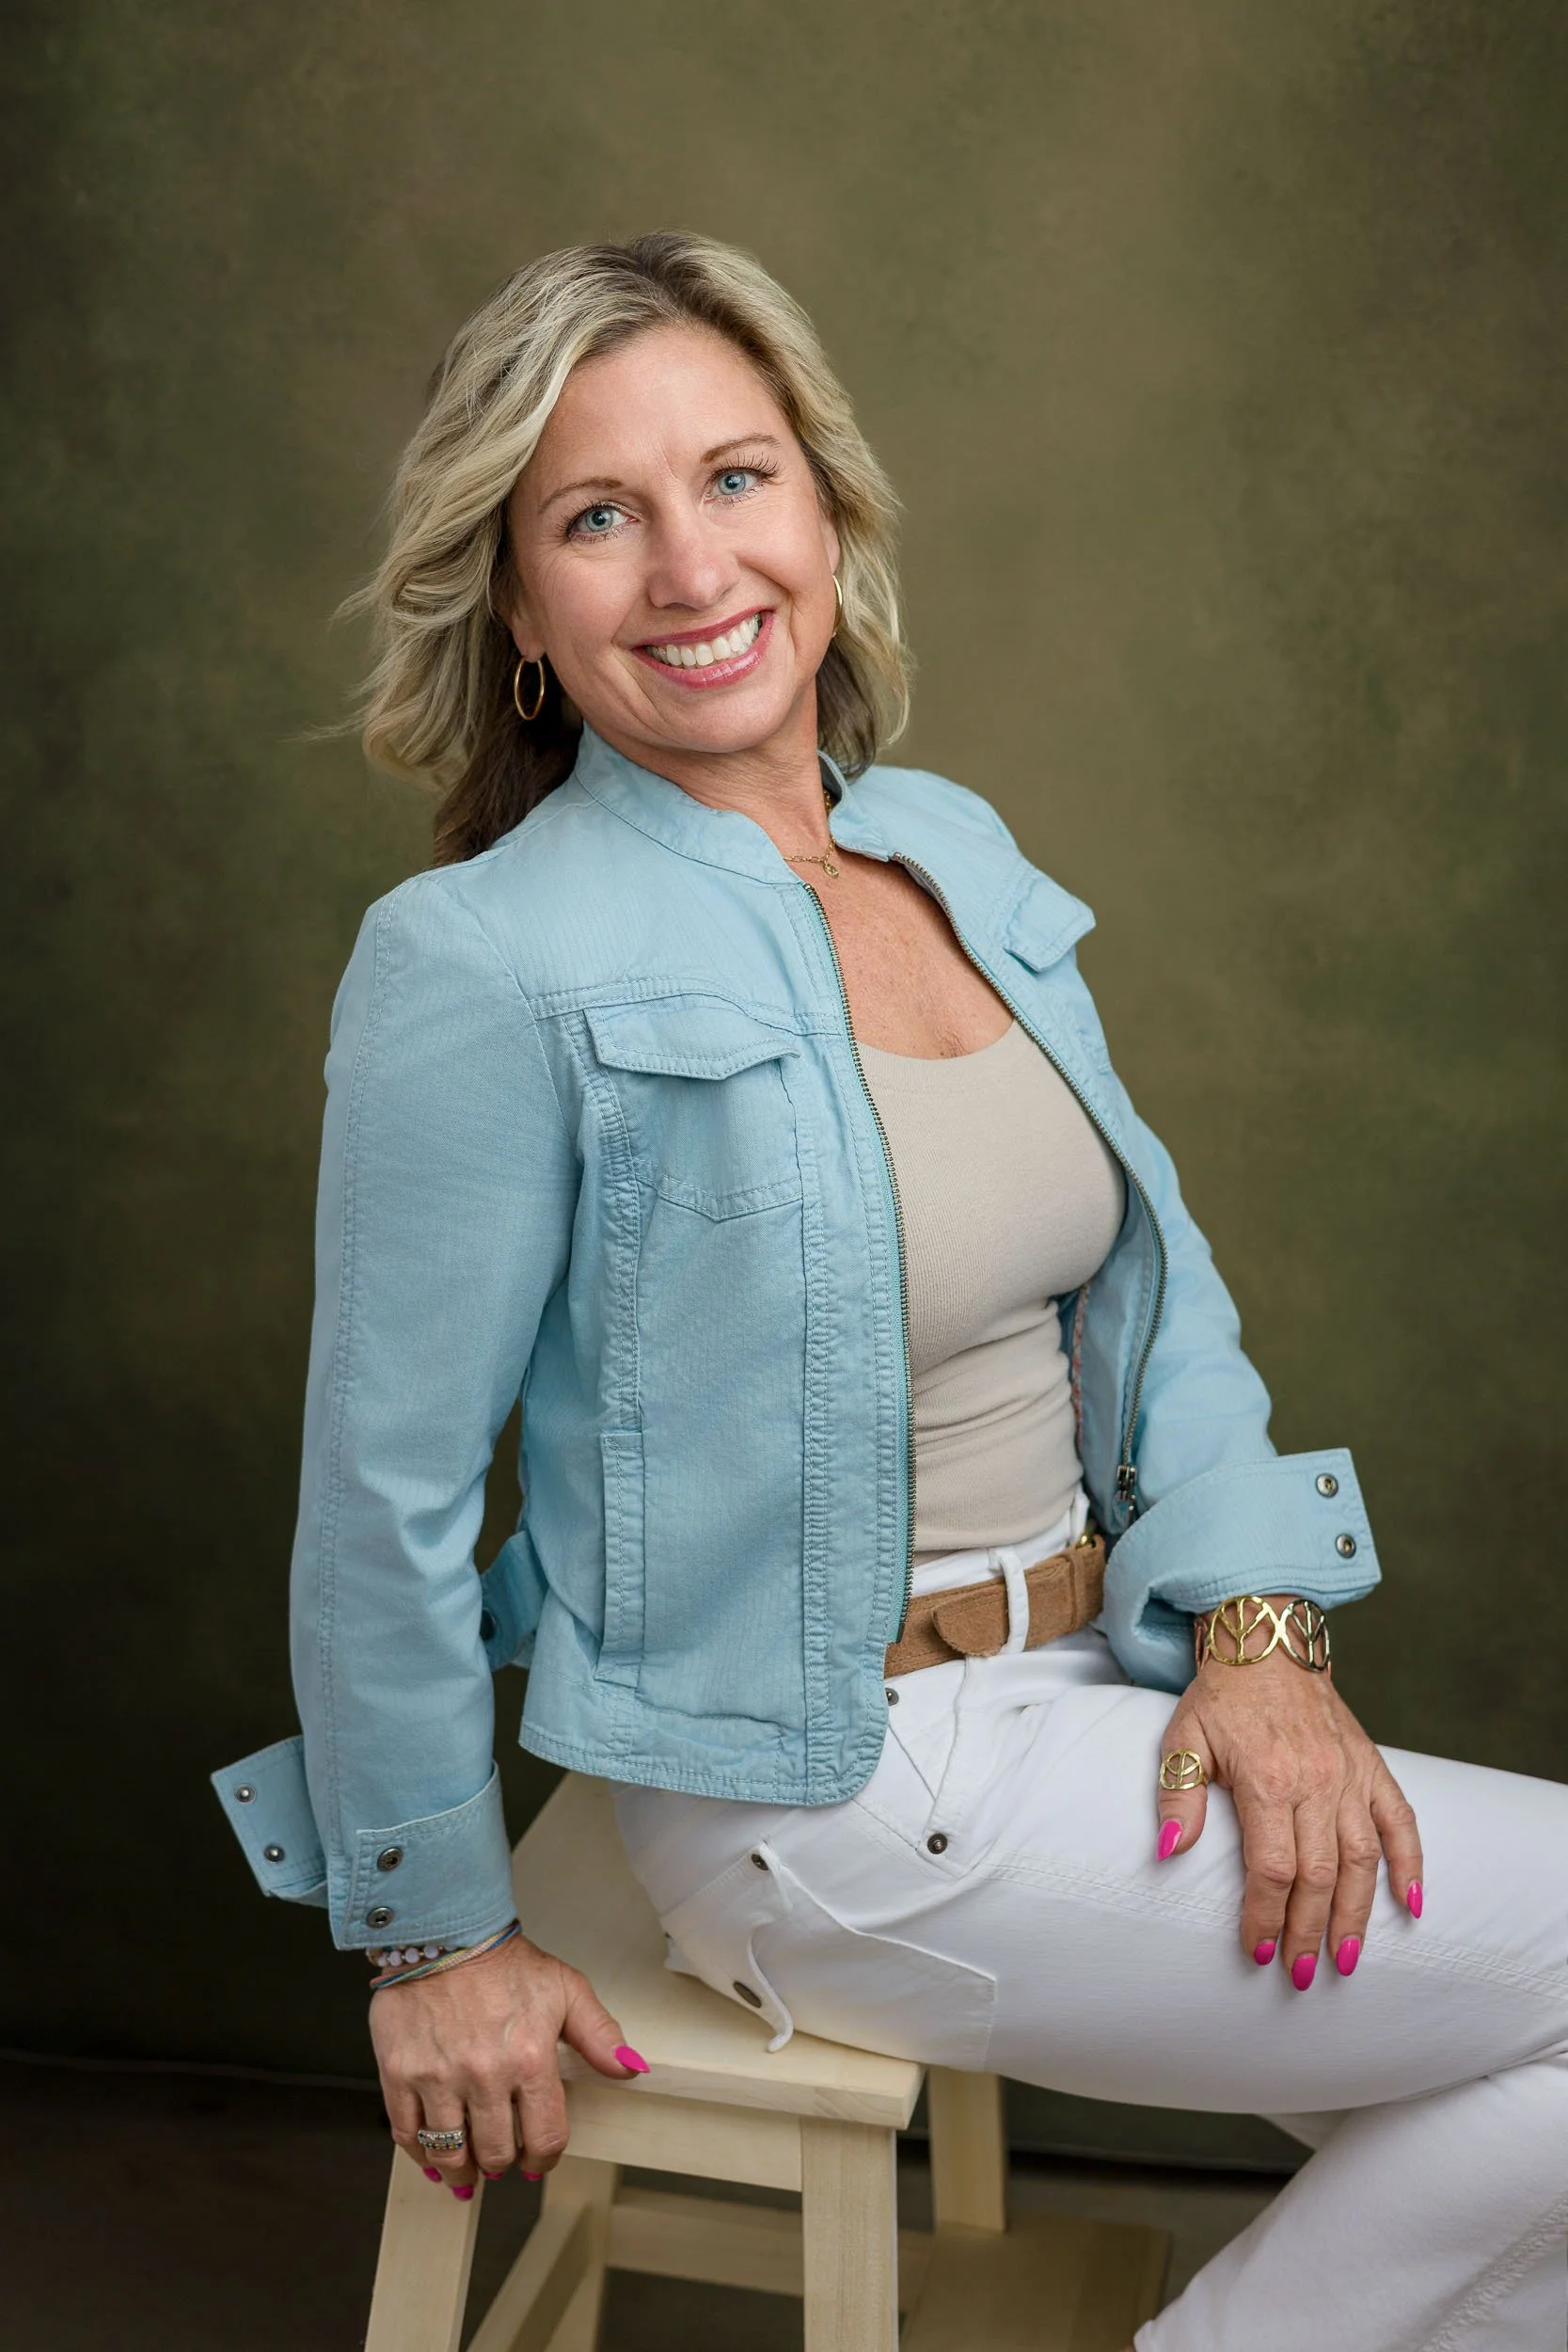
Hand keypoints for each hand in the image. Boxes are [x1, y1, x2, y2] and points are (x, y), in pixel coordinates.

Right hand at [370, 1931, 643, 2192]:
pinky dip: (421, 2155)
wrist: (446, 1933)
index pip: (545, 2138)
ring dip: (462, 2170)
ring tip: (468, 2168)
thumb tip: (630, 2068)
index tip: (537, 2159)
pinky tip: (432, 2156)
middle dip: (503, 2163)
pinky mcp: (400, 2073)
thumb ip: (600, 2034)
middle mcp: (484, 2075)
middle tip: (502, 2158)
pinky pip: (408, 2135)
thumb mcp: (566, 1988)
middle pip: (497, 2154)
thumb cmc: (505, 1962)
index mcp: (529, 2059)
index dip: (544, 2159)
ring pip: (451, 2154)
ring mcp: (437, 2077)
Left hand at [1156, 1599, 1422, 1986]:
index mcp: (1267, 1779)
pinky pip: (1402, 1821)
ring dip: (1357, 1914)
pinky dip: (1411, 1863)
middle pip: (1319, 1873)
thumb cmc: (1221, 1697)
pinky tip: (1412, 1905)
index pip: (1272, 1866)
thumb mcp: (1182, 1738)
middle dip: (1309, 1929)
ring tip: (1346, 1959)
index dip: (1266, 1915)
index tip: (1259, 1949)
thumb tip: (1168, 1852)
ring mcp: (1350, 1775)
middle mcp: (1316, 1781)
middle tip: (1300, 1974)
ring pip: (1363, 1858)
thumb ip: (1177, 1796)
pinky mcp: (1372, 1767)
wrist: (1267, 1643)